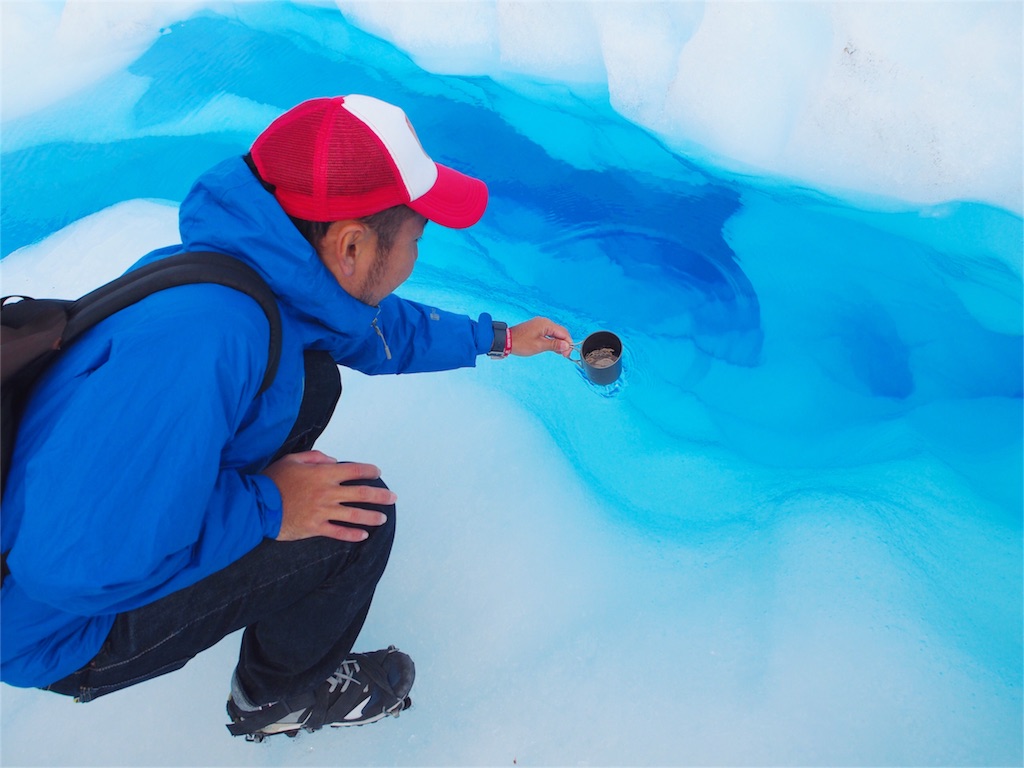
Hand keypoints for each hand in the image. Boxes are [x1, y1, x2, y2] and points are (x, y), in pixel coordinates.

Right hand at [263, 451, 395, 542]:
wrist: (256, 504)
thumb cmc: (273, 480)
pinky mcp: (314, 528)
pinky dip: (352, 535)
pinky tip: (363, 536)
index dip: (368, 470)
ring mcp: (322, 512)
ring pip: (354, 515)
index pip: (353, 470)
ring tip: (383, 518)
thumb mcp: (292, 459)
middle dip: (380, 495)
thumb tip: (333, 461)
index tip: (377, 472)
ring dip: (371, 516)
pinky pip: (338, 532)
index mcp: (323, 474)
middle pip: (360, 494)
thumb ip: (315, 458)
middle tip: (393, 498)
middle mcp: (327, 493)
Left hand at [509, 317, 572, 357]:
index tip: (566, 354)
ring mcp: (540, 324)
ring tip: (558, 353)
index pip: (564, 333)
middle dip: (564, 343)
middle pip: (560, 332)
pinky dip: (552, 340)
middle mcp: (544, 322)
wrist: (506, 341)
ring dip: (558, 342)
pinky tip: (552, 347)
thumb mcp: (539, 346)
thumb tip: (566, 345)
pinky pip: (548, 333)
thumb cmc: (520, 343)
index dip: (567, 344)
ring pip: (555, 333)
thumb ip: (554, 345)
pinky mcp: (536, 328)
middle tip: (563, 355)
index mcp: (546, 324)